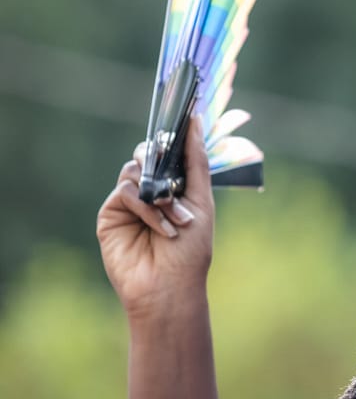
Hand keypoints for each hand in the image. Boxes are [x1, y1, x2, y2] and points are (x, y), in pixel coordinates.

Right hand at [96, 117, 214, 322]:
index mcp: (175, 186)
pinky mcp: (111, 214)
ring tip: (176, 218)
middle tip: (175, 179)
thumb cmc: (191, 250)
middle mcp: (151, 190)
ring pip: (135, 170)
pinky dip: (146, 206)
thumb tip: (195, 121)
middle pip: (147, 153)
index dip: (174, 135)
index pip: (170, 151)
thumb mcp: (201, 201)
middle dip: (161, 160)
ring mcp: (130, 202)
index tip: (186, 111)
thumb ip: (196, 161)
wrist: (170, 286)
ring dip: (159, 192)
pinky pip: (125, 191)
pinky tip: (161, 227)